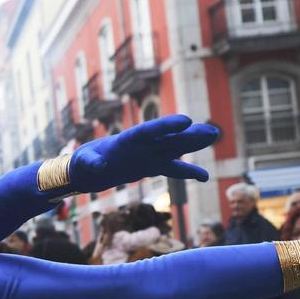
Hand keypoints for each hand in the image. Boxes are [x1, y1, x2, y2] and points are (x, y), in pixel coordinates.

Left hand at [67, 114, 217, 193]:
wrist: (89, 168)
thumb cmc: (85, 162)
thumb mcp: (85, 162)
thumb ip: (91, 162)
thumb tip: (97, 166)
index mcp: (127, 140)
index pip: (149, 131)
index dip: (167, 126)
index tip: (186, 121)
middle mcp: (142, 145)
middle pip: (169, 138)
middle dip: (189, 135)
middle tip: (212, 131)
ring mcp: (150, 154)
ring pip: (175, 148)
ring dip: (194, 144)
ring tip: (214, 136)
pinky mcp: (152, 166)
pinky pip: (173, 169)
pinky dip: (188, 173)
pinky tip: (204, 177)